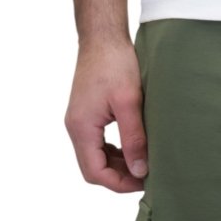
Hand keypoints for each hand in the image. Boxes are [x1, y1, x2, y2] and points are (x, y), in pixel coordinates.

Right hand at [64, 38, 147, 192]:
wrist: (102, 37)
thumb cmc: (115, 63)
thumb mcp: (130, 103)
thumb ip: (134, 140)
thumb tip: (140, 171)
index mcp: (81, 127)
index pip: (95, 172)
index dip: (119, 183)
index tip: (144, 181)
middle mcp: (75, 128)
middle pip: (93, 169)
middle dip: (118, 177)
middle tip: (145, 175)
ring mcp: (79, 122)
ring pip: (95, 159)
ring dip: (117, 166)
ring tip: (142, 163)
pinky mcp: (86, 116)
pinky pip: (97, 145)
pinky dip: (114, 153)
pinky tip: (132, 149)